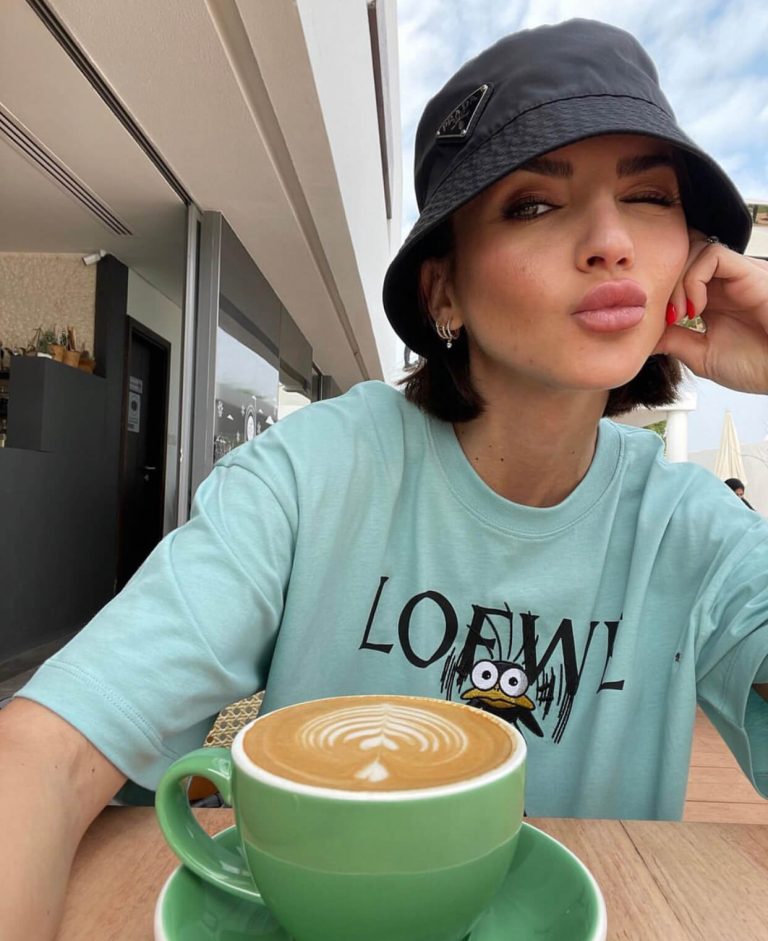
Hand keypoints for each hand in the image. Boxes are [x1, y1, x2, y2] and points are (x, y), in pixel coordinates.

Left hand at [653, 232, 767, 393]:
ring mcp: (736, 275)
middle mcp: (723, 283)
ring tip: (681, 315)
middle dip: (664, 282)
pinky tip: (696, 308)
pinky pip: (713, 254)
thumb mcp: (701, 355)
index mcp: (712, 299)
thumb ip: (674, 340)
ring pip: (694, 249)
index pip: (677, 274)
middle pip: (682, 256)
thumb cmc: (756, 366)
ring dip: (677, 282)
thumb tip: (643, 334)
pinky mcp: (750, 272)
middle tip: (665, 316)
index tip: (656, 322)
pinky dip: (694, 278)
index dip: (659, 290)